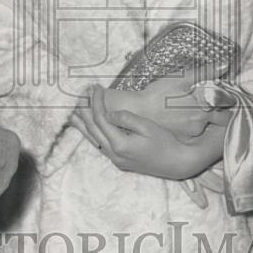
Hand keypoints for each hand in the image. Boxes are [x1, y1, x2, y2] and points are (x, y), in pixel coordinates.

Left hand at [69, 85, 225, 179]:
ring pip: (93, 139)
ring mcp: (116, 159)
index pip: (101, 119)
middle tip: (81, 94)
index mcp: (121, 145)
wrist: (178, 163)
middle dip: (85, 110)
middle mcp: (115, 154)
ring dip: (83, 124)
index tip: (95, 88)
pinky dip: (92, 134)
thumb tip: (109, 113)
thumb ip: (127, 119)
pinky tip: (87, 127)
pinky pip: (100, 145)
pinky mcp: (120, 161)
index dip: (96, 102)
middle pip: (93, 129)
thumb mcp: (148, 127)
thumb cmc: (166, 142)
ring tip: (73, 111)